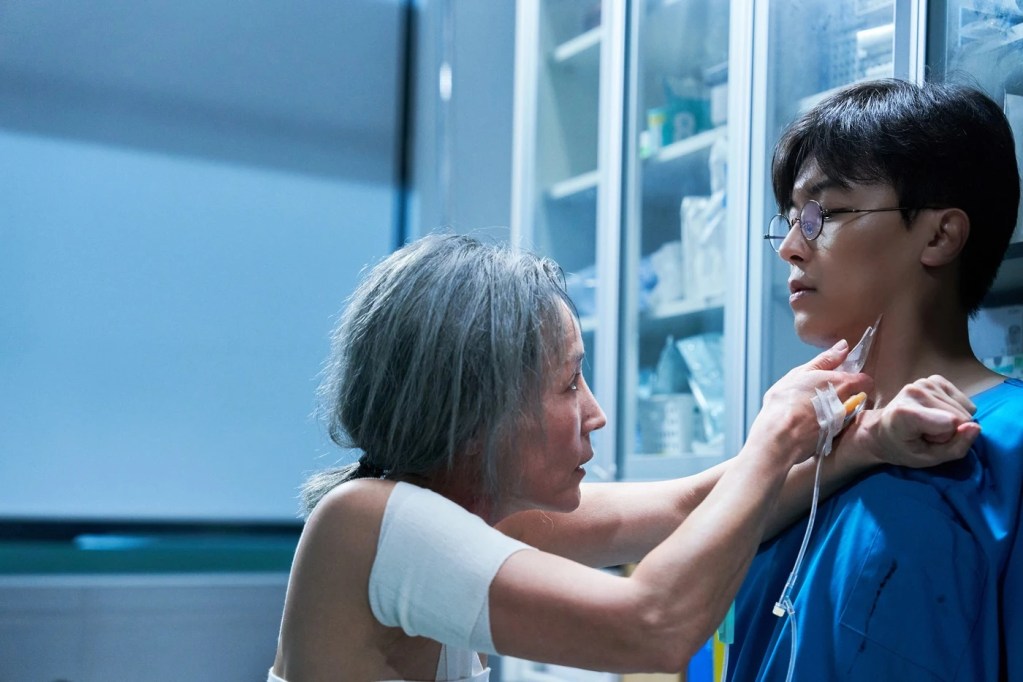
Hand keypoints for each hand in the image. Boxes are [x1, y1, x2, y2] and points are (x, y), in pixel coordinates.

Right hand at [749, 340, 873, 467]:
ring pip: (845, 412)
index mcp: (843, 383)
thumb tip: (843, 345)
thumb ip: (825, 360)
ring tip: (811, 410)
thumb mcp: (802, 373)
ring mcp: (842, 422)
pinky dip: (825, 423)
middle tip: (821, 394)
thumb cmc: (786, 402)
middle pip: (856, 397)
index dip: (854, 379)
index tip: (839, 379)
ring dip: (833, 409)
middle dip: (843, 395)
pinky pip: (835, 426)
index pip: (865, 380)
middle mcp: (848, 403)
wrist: (780, 437)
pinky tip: (808, 423)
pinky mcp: (834, 438)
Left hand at [853, 375, 979, 467]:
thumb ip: (955, 447)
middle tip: (928, 434)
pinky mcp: (936, 379)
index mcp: (905, 412)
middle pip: (960, 417)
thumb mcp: (928, 459)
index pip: (950, 423)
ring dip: (952, 421)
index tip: (926, 440)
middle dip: (951, 431)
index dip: (947, 438)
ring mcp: (926, 382)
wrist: (882, 429)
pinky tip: (936, 413)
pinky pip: (964, 401)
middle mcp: (915, 391)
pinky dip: (954, 410)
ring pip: (965, 410)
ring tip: (930, 425)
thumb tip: (975, 428)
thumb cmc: (903, 447)